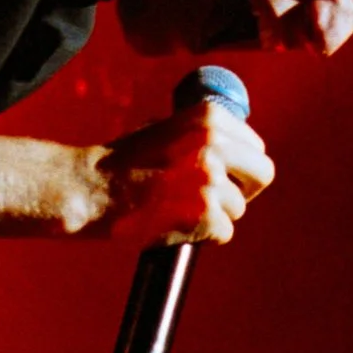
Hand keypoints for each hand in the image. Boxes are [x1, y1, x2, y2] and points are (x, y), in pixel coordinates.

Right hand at [96, 96, 272, 245]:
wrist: (89, 188)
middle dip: (243, 189)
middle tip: (215, 198)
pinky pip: (224, 233)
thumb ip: (203, 134)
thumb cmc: (122, 162)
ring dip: (215, 215)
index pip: (256, 147)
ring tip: (179, 210)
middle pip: (263, 174)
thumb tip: (236, 148)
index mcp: (209, 117)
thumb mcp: (166, 128)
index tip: (222, 175)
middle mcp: (215, 143)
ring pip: (238, 208)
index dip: (240, 166)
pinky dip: (203, 236)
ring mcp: (211, 179)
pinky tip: (176, 225)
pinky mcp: (205, 214)